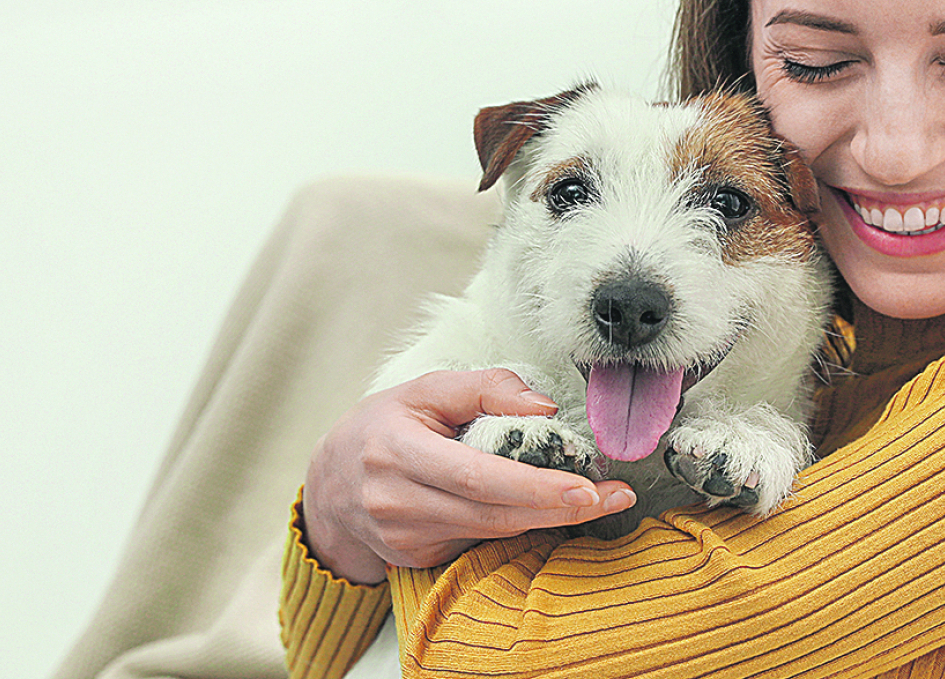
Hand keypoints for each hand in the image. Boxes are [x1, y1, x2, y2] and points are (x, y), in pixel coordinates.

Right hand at [303, 368, 637, 584]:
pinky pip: (479, 541)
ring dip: (549, 518)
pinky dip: (517, 526)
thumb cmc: (383, 426)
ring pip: (492, 531)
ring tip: (600, 500)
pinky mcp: (416, 558)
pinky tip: (547, 511)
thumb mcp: (424, 390)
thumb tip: (544, 406)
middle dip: (560, 508)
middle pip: (492, 513)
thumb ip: (484, 388)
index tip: (585, 488)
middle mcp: (397, 501)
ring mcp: (405, 537)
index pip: (475, 475)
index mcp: (397, 451)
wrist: (330, 483)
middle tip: (614, 497)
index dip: (533, 486)